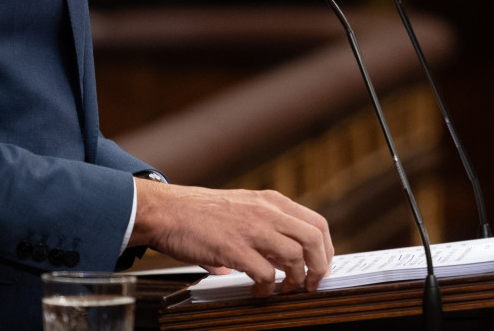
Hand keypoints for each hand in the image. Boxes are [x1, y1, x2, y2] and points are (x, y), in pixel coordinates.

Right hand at [130, 180, 333, 296]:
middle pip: (314, 238)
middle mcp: (267, 211)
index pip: (316, 223)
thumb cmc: (199, 213)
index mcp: (271, 201)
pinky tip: (259, 292)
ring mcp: (251, 228)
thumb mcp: (240, 209)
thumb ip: (260, 230)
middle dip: (319, 267)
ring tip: (284, 290)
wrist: (167, 211)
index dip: (326, 249)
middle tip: (311, 284)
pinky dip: (268, 288)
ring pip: (296, 256)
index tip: (321, 267)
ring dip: (295, 280)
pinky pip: (265, 273)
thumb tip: (270, 263)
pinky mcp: (234, 247)